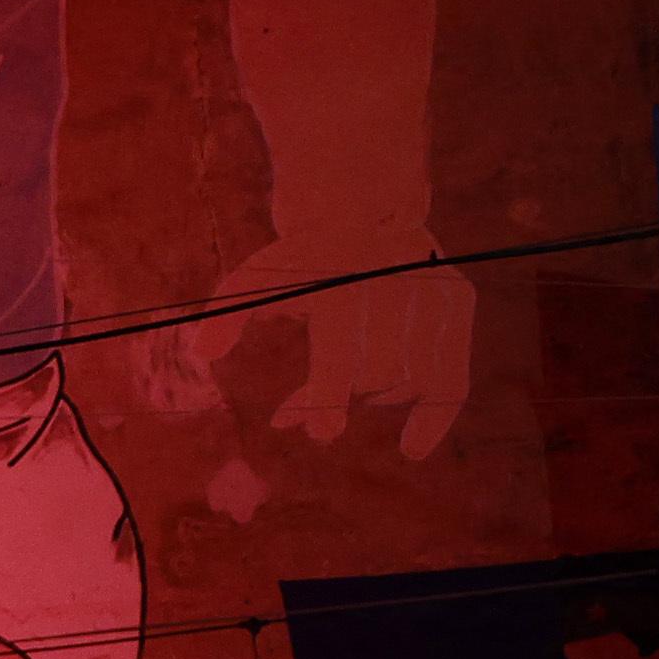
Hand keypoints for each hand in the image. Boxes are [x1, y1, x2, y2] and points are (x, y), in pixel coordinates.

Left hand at [189, 223, 471, 460]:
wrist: (366, 210)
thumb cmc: (303, 257)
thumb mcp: (256, 277)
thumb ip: (228, 314)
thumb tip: (201, 351)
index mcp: (343, 289)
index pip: (341, 355)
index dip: (331, 396)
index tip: (323, 431)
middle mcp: (395, 294)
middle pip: (372, 377)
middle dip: (337, 398)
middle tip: (298, 411)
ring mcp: (433, 301)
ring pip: (407, 381)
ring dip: (371, 396)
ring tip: (343, 385)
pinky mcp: (458, 308)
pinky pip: (454, 378)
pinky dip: (434, 417)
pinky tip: (411, 448)